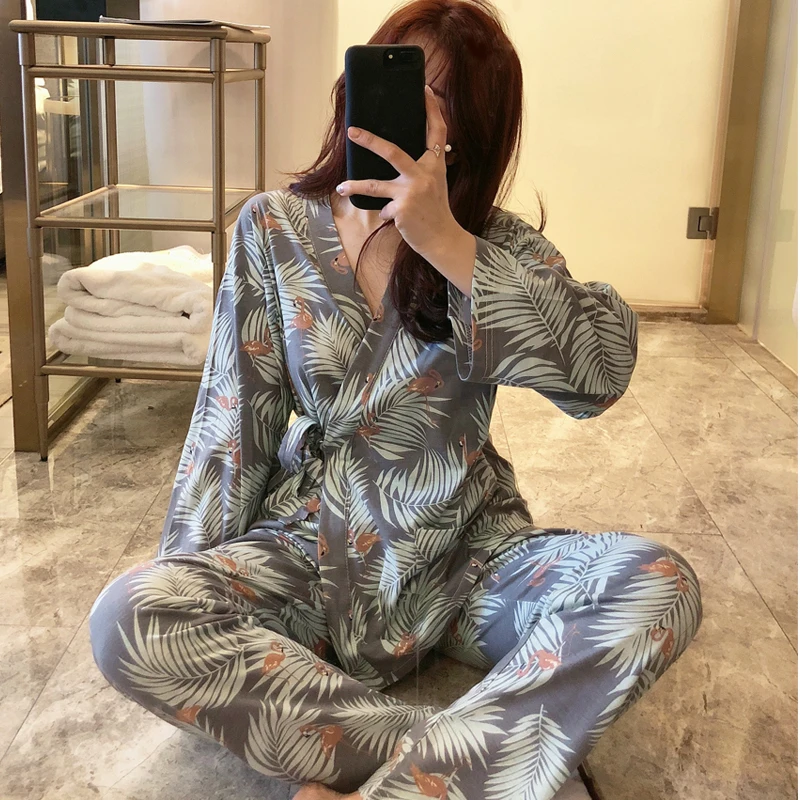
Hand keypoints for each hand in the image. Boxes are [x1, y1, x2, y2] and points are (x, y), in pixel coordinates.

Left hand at [335, 84, 463, 260]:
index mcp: (435, 164)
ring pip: (376, 185)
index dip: (431, 110)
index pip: (436, 131)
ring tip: (341, 187)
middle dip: (369, 141)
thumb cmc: (435, 210)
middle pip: (392, 152)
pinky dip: (387, 214)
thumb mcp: (435, 183)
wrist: (442, 238)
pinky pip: (383, 209)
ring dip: (356, 185)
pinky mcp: (400, 209)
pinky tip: (395, 219)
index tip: (424, 90)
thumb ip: (421, 169)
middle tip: (352, 131)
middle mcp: (424, 174)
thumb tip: (394, 156)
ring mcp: (411, 192)